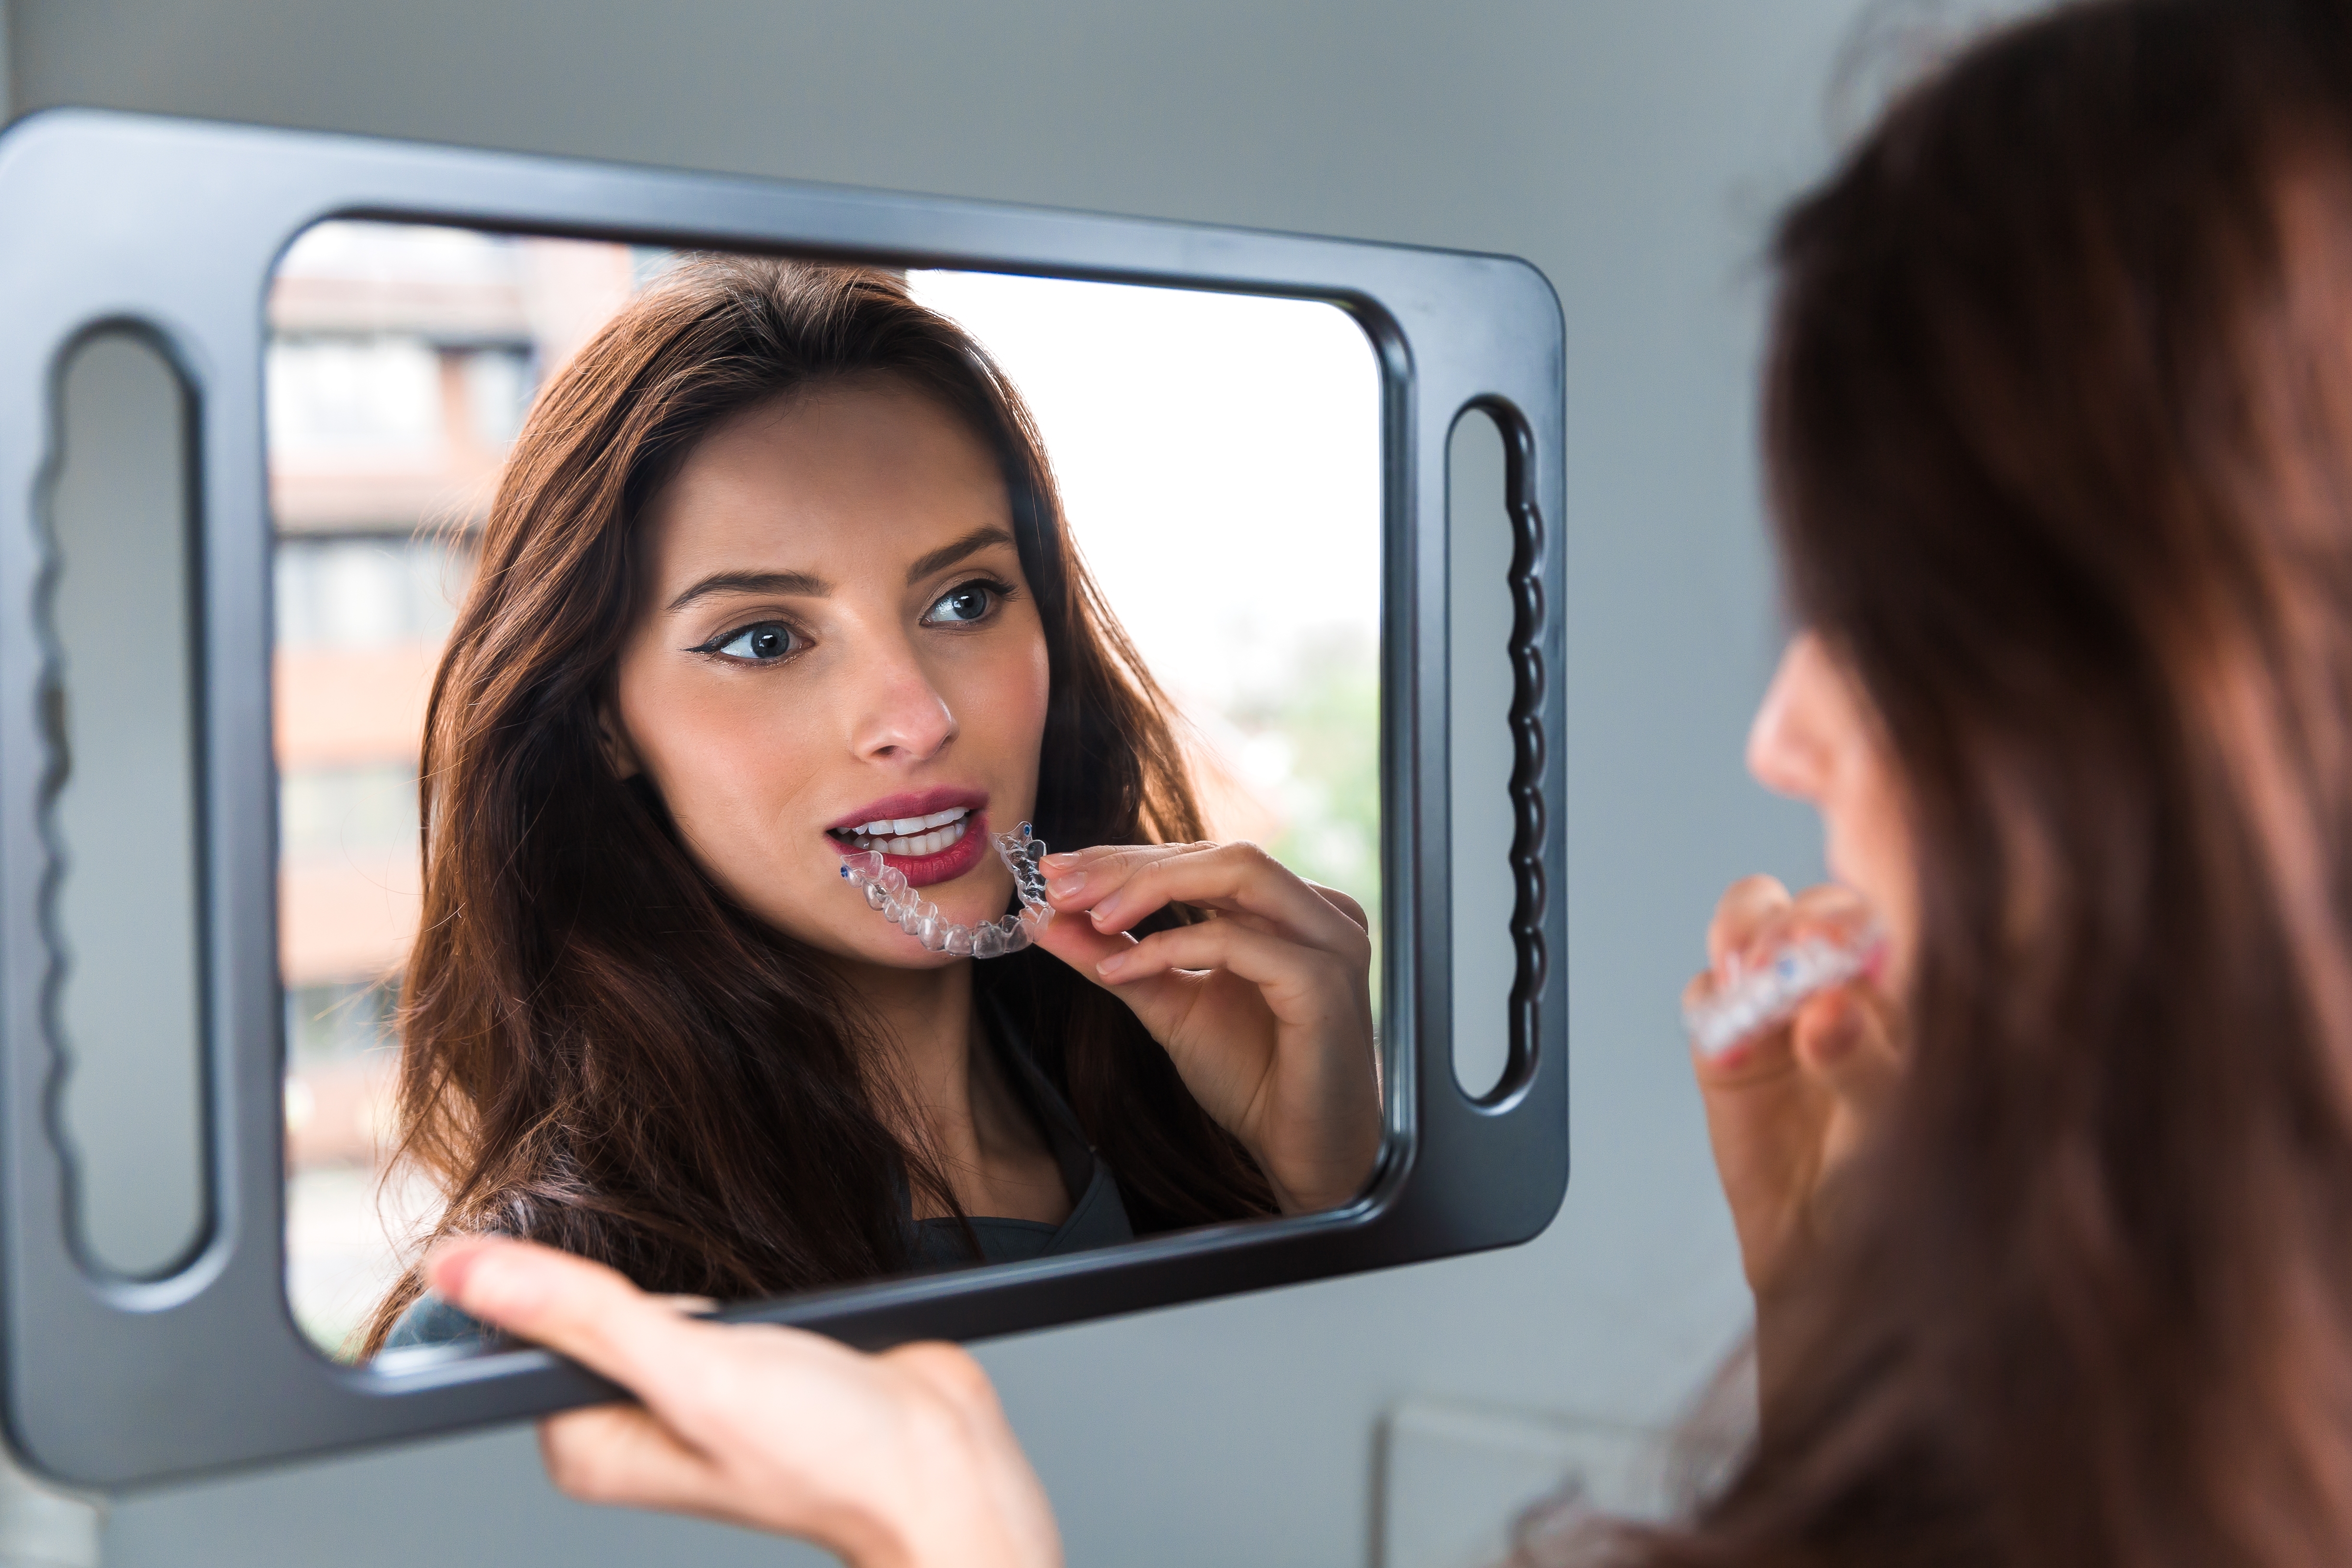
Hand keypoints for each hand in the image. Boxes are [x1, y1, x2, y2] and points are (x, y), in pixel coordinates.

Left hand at [424, 1236, 1061, 1567]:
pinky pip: (714, 1288)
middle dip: (631, 1266)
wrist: (947, 1459)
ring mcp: (694, 1385)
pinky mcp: (747, 1353)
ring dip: (692, 1264)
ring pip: (656, 1289)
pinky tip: (765, 1282)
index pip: (522, 1336)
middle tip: (698, 1293)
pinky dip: (735, 1271)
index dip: (549, 1278)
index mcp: (594, 1445)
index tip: (586, 1244)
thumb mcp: (693, 1372)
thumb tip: (461, 1268)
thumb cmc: (831, 1451)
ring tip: (742, 1290)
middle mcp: (636, 1420)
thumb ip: (580, 1314)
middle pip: (589, 1308)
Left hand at [1033, 840, 1381, 1213]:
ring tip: (1088, 915)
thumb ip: (1113, 957)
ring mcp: (1330, 942)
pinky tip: (1121, 970)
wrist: (1303, 1153)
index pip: (1202, 858)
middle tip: (1059, 885)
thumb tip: (1043, 917)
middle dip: (1130, 865)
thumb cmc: (1253, 1079)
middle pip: (1218, 853)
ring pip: (1238, 873)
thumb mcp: (1167, 1005)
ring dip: (1152, 886)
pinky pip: (1238, 942)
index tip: (1056, 873)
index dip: (1126, 859)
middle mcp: (1319, 911)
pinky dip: (1171, 946)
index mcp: (1289, 908)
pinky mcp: (1323, 983)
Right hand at [1683, 876, 1903, 1301]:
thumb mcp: (1908, 1130)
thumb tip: (1828, 1009)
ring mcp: (1785, 1011)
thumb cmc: (1907, 1199)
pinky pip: (1706, 997)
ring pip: (1752, 927)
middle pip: (1815, 903)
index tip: (1838, 919)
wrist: (1837, 1270)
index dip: (1861, 895)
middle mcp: (1853, 986)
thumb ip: (1869, 1067)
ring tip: (1750, 978)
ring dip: (1743, 935)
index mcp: (1921, 990)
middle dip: (1795, 917)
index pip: (1896, 908)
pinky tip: (1730, 1046)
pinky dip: (1712, 1005)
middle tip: (1784, 958)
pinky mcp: (1730, 1049)